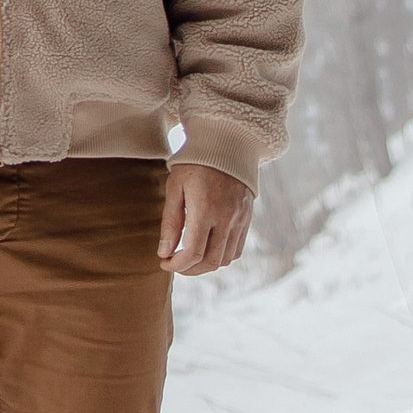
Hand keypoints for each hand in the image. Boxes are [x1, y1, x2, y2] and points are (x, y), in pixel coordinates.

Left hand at [158, 162, 251, 276]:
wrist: (226, 143)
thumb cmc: (194, 163)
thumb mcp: (175, 187)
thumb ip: (170, 222)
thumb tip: (164, 252)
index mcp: (205, 209)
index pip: (193, 252)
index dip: (177, 265)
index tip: (164, 262)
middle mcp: (227, 217)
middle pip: (210, 261)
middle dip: (190, 269)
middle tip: (175, 264)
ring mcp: (240, 219)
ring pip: (225, 259)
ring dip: (206, 265)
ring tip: (190, 258)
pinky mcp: (247, 217)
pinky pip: (237, 248)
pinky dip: (222, 256)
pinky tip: (208, 248)